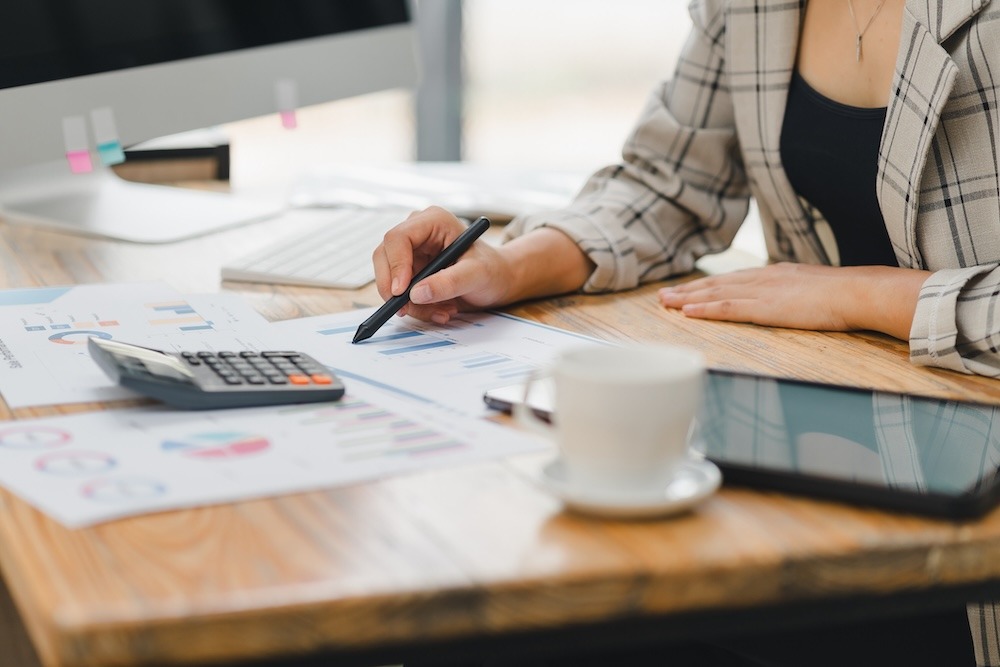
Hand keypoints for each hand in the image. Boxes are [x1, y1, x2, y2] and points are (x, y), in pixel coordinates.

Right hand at [372, 206, 514, 323]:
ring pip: (389, 278)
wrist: (496, 280)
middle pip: (385, 257)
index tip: (401, 292)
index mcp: (433, 221)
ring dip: (410, 303)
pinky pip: (399, 292)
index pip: (398, 238)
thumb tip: (416, 294)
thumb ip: (449, 283)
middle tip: (407, 311)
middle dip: (395, 289)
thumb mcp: (476, 275)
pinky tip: (439, 311)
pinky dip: (415, 306)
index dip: (395, 265)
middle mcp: (417, 232)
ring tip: (442, 313)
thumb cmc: (491, 270)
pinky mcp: (410, 270)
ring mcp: (411, 251)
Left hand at [657, 262, 929, 339]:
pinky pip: (728, 308)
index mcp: (774, 274)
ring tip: (665, 303)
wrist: (859, 292)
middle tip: (663, 296)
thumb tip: (791, 300)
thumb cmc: (845, 295)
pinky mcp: (766, 307)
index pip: (732, 279)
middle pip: (717, 283)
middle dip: (689, 289)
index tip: (688, 289)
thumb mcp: (813, 289)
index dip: (707, 285)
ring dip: (688, 298)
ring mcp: (763, 291)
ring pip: (716, 293)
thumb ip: (795, 293)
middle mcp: (763, 278)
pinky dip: (706, 309)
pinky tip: (688, 312)